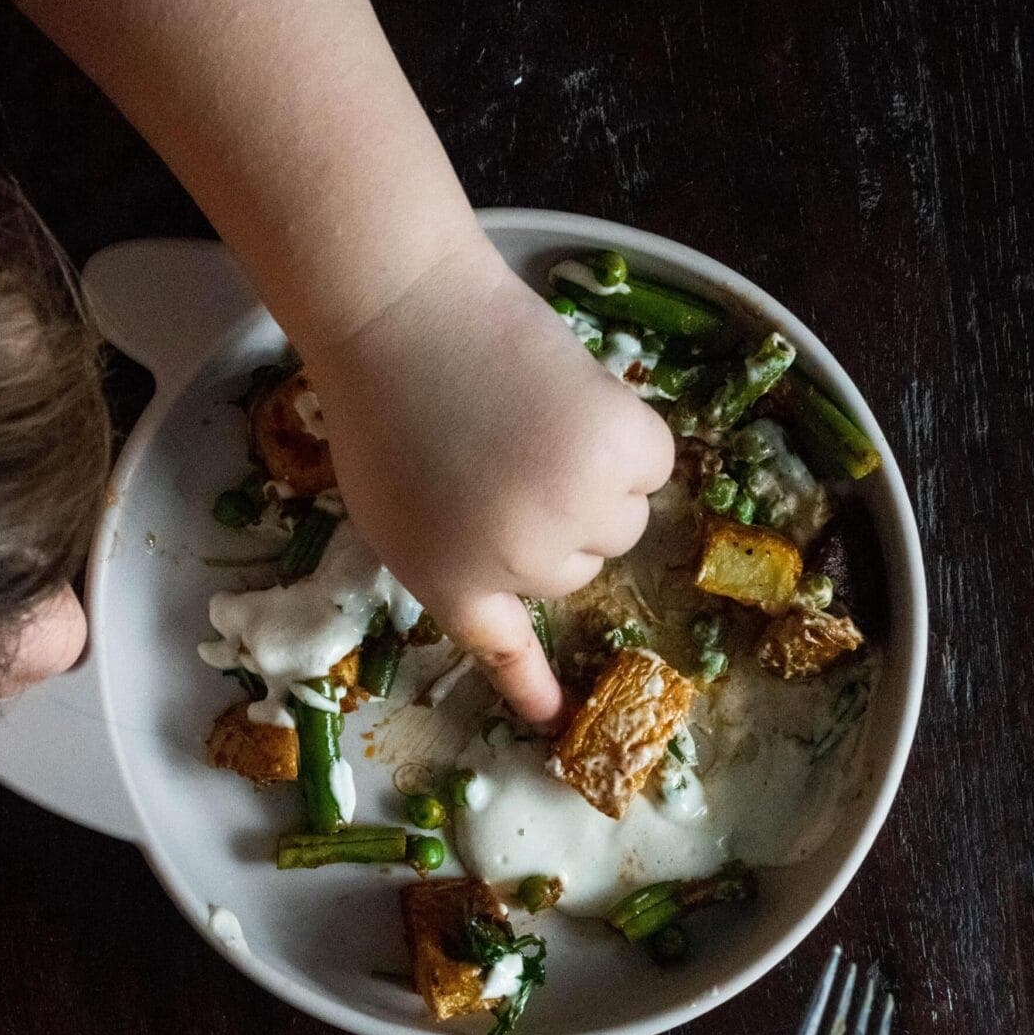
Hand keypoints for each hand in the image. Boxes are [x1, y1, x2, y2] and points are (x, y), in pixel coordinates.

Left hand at [305, 237, 674, 722]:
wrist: (401, 317)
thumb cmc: (380, 404)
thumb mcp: (394, 514)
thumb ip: (456, 559)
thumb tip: (508, 579)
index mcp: (455, 585)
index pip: (506, 650)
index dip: (532, 685)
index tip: (556, 718)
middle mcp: (523, 566)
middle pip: (582, 565)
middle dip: (561, 519)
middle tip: (510, 454)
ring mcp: (576, 513)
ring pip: (622, 517)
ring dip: (598, 477)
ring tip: (538, 422)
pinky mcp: (622, 454)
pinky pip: (652, 465)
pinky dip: (629, 437)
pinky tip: (577, 401)